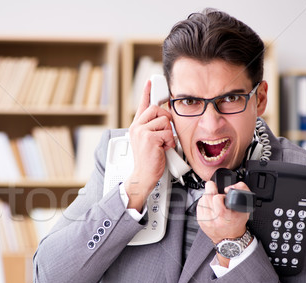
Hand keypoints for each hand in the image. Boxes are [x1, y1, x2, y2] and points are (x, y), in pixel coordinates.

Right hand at [124, 79, 175, 210]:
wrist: (143, 176)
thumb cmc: (148, 161)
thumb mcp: (148, 141)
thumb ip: (153, 129)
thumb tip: (165, 120)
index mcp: (136, 127)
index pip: (142, 105)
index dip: (147, 92)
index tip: (150, 82)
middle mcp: (137, 127)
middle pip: (157, 109)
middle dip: (166, 120)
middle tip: (164, 133)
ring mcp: (141, 132)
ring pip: (165, 121)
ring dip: (168, 134)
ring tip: (162, 145)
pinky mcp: (149, 138)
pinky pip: (167, 133)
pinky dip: (169, 143)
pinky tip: (162, 149)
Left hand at [197, 180, 249, 246]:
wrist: (229, 239)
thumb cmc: (237, 223)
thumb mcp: (245, 208)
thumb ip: (242, 192)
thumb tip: (230, 186)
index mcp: (224, 215)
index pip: (217, 197)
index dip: (220, 194)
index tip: (223, 196)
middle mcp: (213, 218)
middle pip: (207, 196)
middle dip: (212, 191)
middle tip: (216, 192)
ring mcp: (205, 219)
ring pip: (202, 199)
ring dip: (208, 196)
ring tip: (214, 200)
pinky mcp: (200, 220)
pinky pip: (199, 205)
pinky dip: (204, 203)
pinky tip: (210, 206)